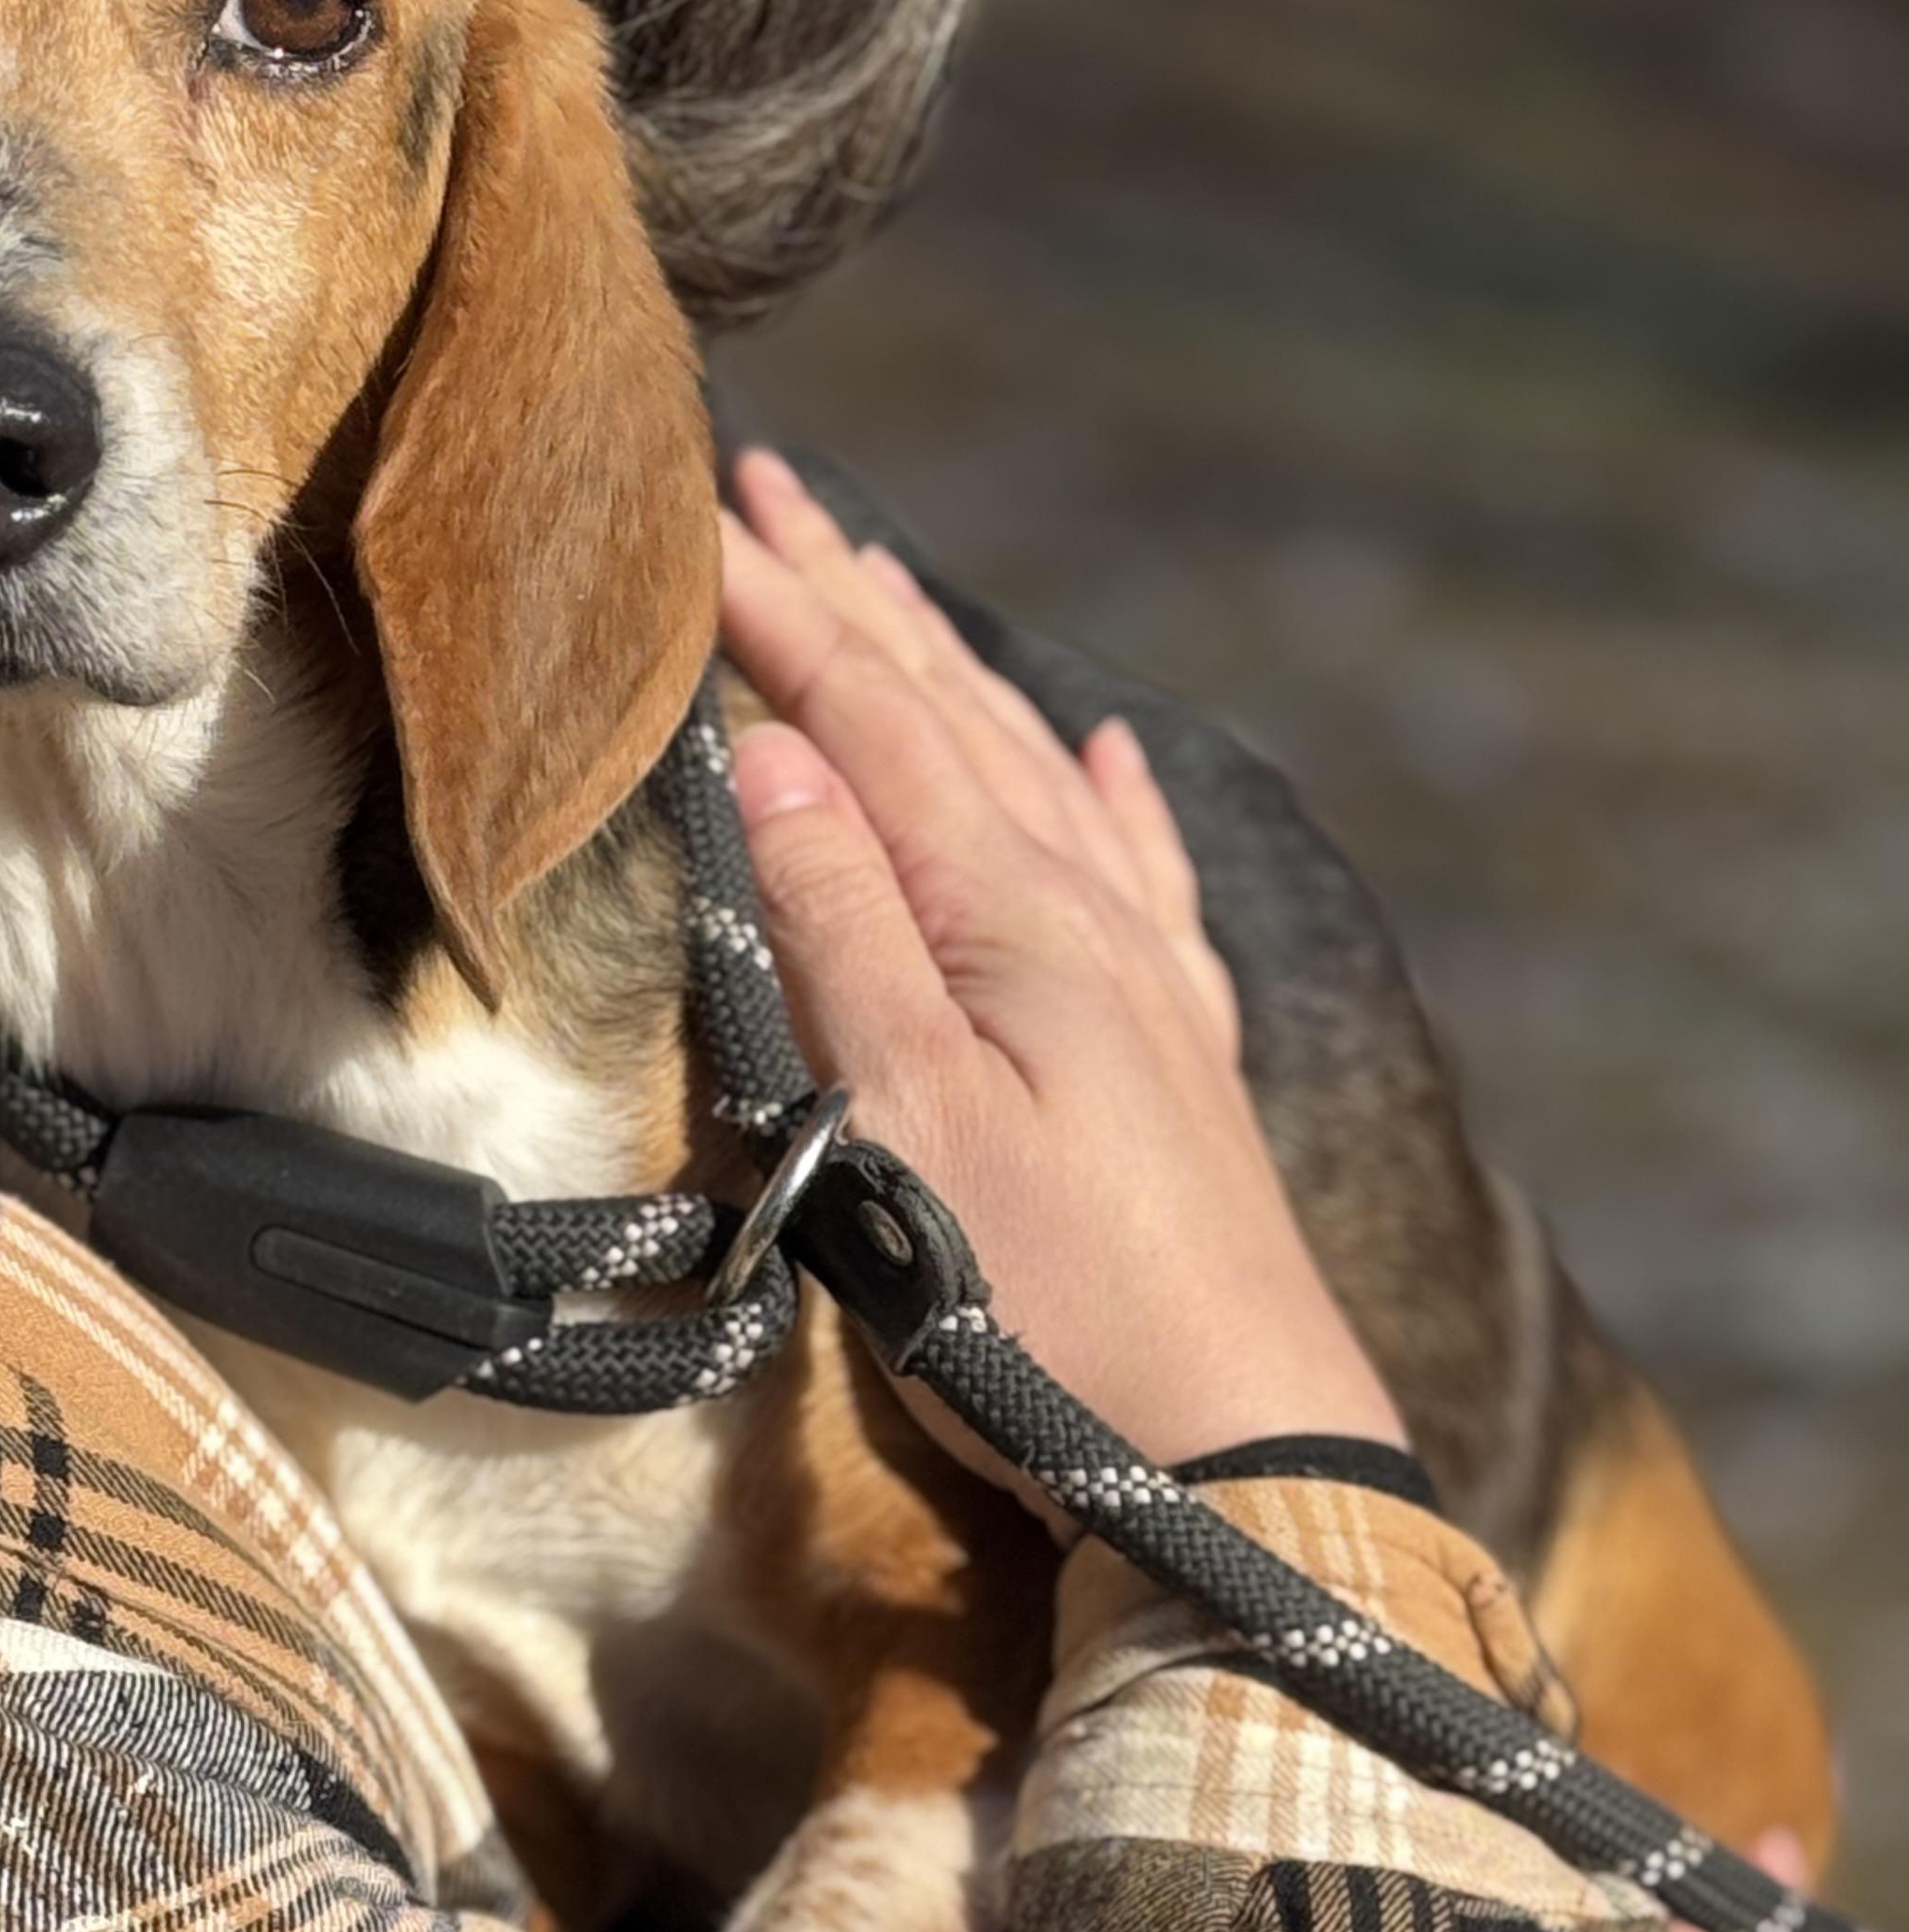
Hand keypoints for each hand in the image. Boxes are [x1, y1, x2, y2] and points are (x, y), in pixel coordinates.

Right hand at [718, 450, 1403, 1487]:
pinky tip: (1113, 751)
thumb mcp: (913, 1119)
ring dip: (957, 668)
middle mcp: (1087, 916)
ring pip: (1037, 770)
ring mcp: (1148, 981)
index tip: (688, 512)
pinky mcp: (1181, 1057)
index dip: (776, 610)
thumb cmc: (1055, 1306)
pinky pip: (1142, 871)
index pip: (868, 718)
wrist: (1243, 1447)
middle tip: (772, 485)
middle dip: (855, 596)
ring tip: (893, 582)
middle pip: (953, 714)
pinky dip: (1112, 793)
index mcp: (1009, 915)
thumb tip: (774, 756)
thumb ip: (843, 933)